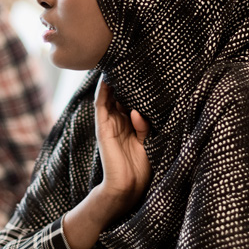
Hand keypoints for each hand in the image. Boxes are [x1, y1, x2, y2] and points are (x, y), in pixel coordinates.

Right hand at [62, 79, 150, 248]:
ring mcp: (109, 124)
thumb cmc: (141, 168)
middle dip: (123, 81)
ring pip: (109, 97)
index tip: (139, 71)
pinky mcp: (103, 128)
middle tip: (127, 61)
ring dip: (111, 82)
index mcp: (129, 126)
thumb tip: (137, 111)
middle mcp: (118, 122)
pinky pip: (100, 105)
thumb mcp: (148, 142)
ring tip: (114, 64)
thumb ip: (144, 125)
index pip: (129, 101)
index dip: (133, 87)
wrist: (128, 187)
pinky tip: (105, 79)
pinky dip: (102, 92)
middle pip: (119, 96)